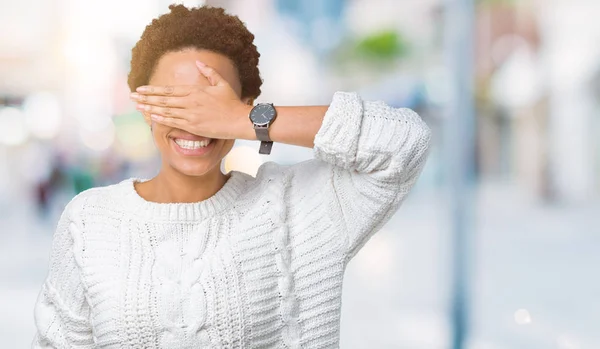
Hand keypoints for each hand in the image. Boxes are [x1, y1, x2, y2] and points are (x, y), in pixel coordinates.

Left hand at [130, 61, 252, 139]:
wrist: (239, 120)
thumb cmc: (232, 103)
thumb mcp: (221, 84)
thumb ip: (209, 72)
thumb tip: (198, 61)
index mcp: (195, 91)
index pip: (169, 89)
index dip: (153, 89)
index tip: (141, 88)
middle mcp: (190, 102)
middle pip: (163, 99)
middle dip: (146, 98)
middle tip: (132, 96)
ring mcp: (191, 115)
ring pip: (166, 111)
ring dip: (150, 108)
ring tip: (138, 106)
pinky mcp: (194, 126)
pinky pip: (174, 122)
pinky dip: (162, 119)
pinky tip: (152, 117)